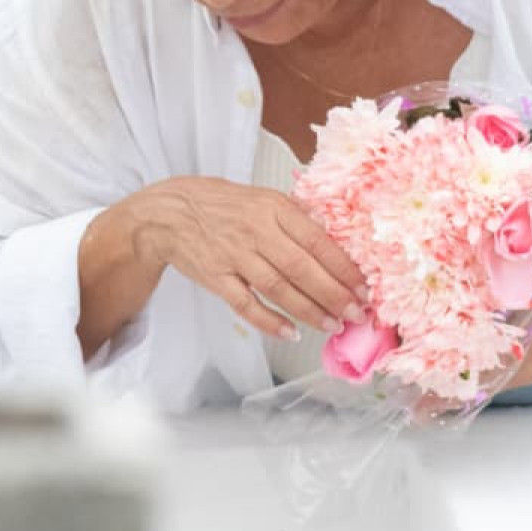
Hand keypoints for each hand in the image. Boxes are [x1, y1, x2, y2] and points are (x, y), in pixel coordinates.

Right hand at [132, 176, 369, 340]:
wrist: (168, 213)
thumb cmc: (220, 204)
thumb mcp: (261, 198)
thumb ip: (295, 218)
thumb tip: (337, 242)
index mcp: (272, 207)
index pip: (316, 239)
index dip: (342, 267)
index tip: (363, 286)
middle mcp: (254, 231)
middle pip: (301, 267)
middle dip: (333, 294)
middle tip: (355, 312)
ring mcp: (233, 256)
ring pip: (278, 288)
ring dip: (309, 310)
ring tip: (332, 325)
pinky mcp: (215, 278)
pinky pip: (246, 304)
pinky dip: (269, 321)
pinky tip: (290, 333)